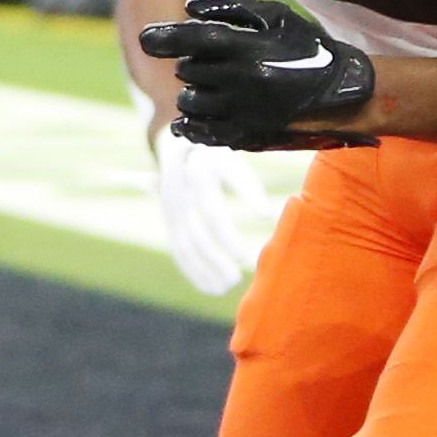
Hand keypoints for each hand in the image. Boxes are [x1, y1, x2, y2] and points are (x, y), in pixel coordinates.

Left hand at [135, 0, 379, 150]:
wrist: (345, 93)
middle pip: (188, 71)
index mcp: (248, 49)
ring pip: (189, 103)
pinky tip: (189, 117)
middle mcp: (242, 82)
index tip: (146, 39)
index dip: (164, 38)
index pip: (191, 40)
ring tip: (213, 86)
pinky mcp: (246, 137)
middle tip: (210, 62)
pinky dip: (190, 123)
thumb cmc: (308, 48)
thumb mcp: (277, 17)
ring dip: (192, 92)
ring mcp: (243, 113)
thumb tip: (187, 9)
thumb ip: (231, 9)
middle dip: (192, 64)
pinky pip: (200, 132)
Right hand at [152, 123, 266, 292]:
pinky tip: (213, 289)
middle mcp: (181, 197)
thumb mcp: (230, 160)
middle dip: (217, 256)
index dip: (225, 233)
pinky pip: (180, 253)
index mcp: (197, 177)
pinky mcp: (171, 226)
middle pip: (198, 233)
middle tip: (237, 277)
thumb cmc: (215, 156)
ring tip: (229, 287)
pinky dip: (195, 274)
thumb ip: (247, 186)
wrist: (176, 146)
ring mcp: (172, 213)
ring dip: (207, 270)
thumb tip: (265, 214)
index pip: (211, 209)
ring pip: (187, 247)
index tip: (243, 253)